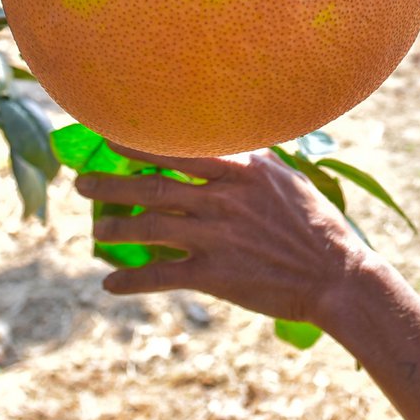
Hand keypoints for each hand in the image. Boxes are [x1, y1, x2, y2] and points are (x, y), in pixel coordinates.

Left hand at [75, 146, 372, 326]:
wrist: (336, 276)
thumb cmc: (315, 225)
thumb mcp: (287, 179)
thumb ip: (252, 161)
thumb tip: (227, 143)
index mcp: (242, 169)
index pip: (178, 148)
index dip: (138, 142)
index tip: (107, 136)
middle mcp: (223, 199)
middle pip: (153, 188)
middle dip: (111, 185)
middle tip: (83, 184)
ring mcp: (216, 236)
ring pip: (149, 228)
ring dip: (115, 229)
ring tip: (97, 231)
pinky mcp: (214, 275)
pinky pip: (161, 274)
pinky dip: (131, 279)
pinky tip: (111, 283)